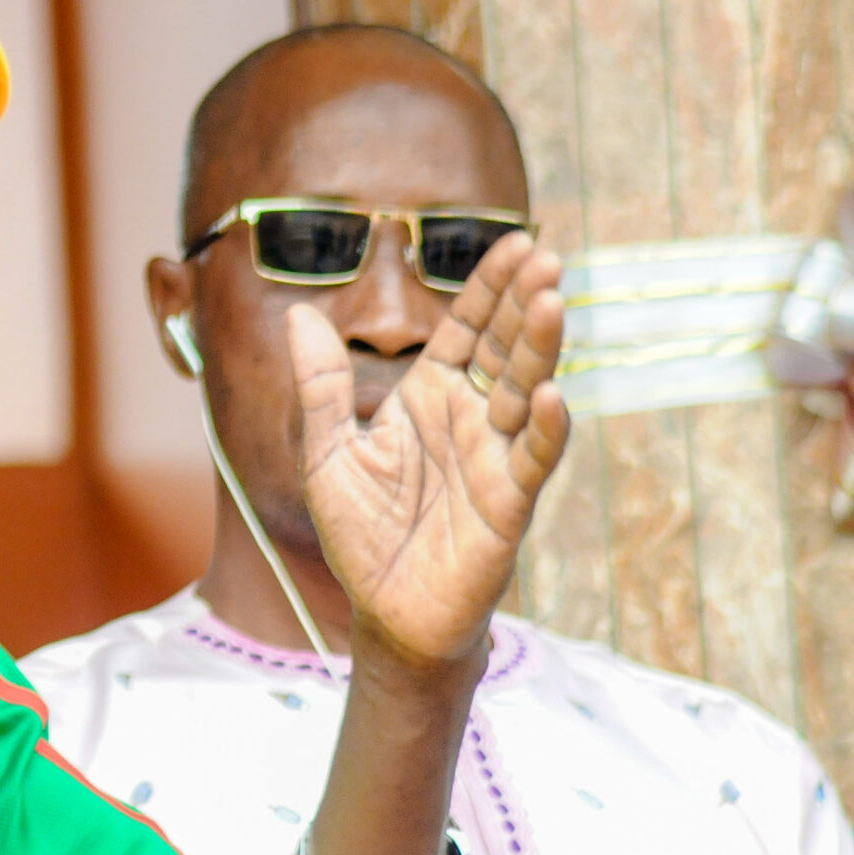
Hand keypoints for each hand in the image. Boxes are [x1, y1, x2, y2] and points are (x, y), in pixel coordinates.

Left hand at [294, 230, 569, 662]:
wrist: (385, 612)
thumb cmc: (362, 533)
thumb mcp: (326, 452)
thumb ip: (319, 385)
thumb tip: (299, 312)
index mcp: (428, 398)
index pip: (466, 329)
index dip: (490, 288)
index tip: (518, 242)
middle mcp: (470, 419)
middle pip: (502, 349)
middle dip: (522, 302)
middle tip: (545, 256)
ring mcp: (494, 458)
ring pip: (525, 393)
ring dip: (539, 351)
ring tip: (552, 303)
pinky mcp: (509, 504)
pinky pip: (533, 461)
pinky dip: (546, 431)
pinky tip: (554, 396)